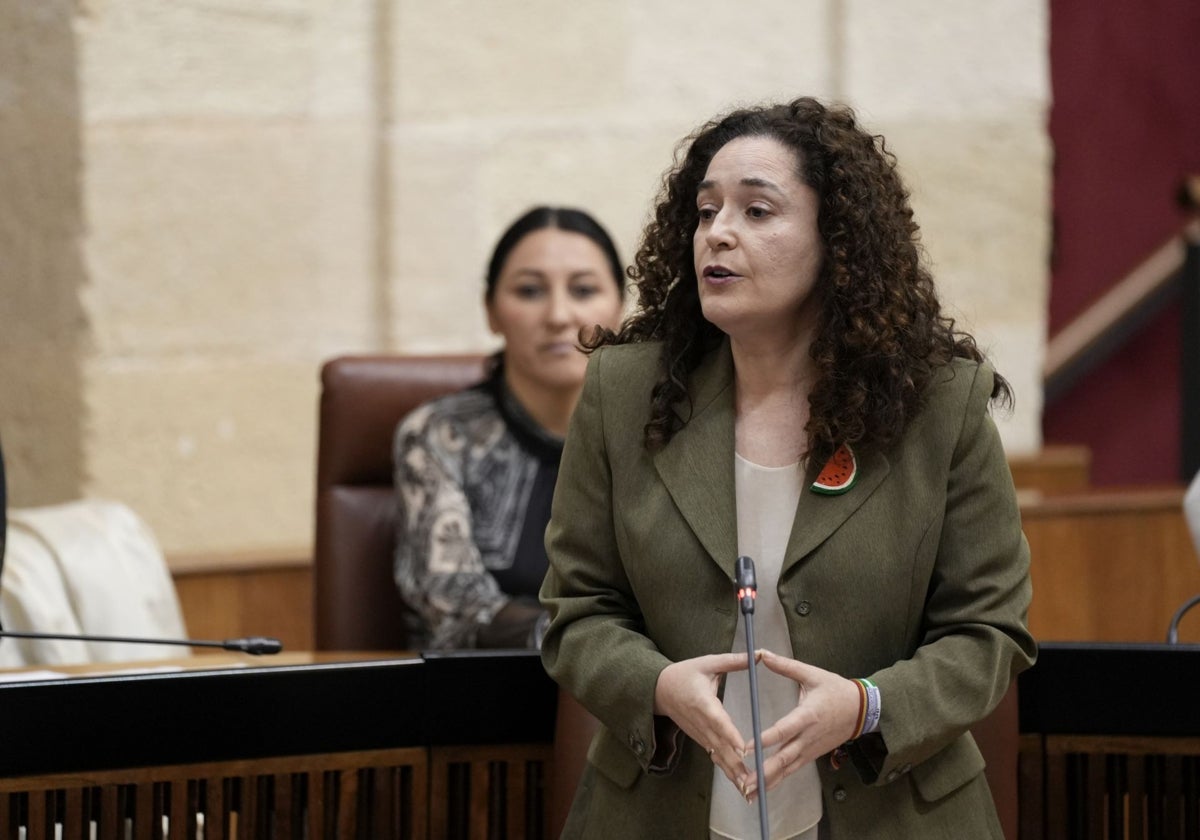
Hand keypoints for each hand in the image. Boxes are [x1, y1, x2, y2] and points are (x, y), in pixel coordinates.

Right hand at [653, 652, 750, 786]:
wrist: (659, 690)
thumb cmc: (685, 674)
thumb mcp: (708, 663)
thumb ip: (733, 661)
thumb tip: (759, 655)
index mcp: (702, 702)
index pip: (718, 720)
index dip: (730, 734)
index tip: (743, 748)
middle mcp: (700, 722)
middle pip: (720, 746)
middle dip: (736, 764)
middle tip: (753, 780)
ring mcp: (699, 734)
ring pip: (718, 756)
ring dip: (733, 773)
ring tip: (749, 789)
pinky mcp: (701, 740)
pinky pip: (716, 757)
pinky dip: (727, 771)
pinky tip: (741, 785)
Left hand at [742, 650, 860, 799]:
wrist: (862, 711)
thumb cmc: (836, 690)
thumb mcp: (812, 674)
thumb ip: (786, 666)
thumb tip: (762, 654)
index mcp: (808, 715)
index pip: (785, 729)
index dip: (766, 739)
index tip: (748, 747)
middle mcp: (808, 736)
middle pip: (784, 757)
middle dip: (763, 771)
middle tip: (745, 781)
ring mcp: (811, 749)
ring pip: (787, 768)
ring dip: (768, 781)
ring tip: (748, 791)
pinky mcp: (812, 755)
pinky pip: (792, 770)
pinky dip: (778, 780)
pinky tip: (763, 789)